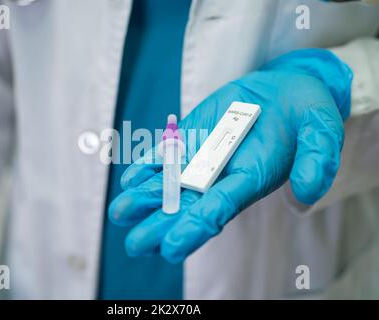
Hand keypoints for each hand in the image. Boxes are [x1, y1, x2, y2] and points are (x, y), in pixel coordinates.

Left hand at [108, 48, 352, 263]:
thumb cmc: (306, 115)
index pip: (220, 210)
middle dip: (160, 225)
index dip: (195, 229)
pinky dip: (147, 167)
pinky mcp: (191, 139)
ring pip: (169, 184)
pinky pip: (165, 156)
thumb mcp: (322, 130)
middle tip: (135, 245)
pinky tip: (129, 180)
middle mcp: (222, 176)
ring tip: (120, 212)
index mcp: (251, 180)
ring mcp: (202, 158)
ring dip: (144, 199)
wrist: (285, 92)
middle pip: (187, 205)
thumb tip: (305, 196)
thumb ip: (318, 160)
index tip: (170, 248)